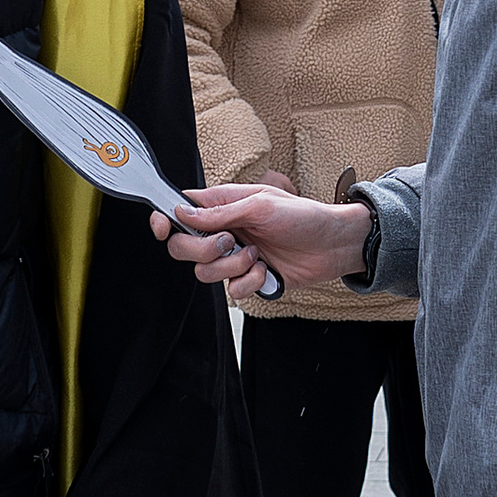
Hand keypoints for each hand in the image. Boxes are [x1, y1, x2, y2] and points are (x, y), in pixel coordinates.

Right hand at [152, 182, 369, 301]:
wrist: (334, 245)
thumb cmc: (304, 216)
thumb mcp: (261, 205)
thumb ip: (220, 213)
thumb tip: (183, 214)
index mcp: (223, 206)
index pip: (180, 211)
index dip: (165, 220)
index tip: (162, 227)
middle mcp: (223, 231)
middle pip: (183, 248)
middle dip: (203, 250)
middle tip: (230, 242)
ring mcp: (234, 257)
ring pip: (205, 273)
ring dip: (233, 267)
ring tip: (258, 255)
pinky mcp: (249, 278)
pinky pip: (233, 291)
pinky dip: (251, 282)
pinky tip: (268, 270)